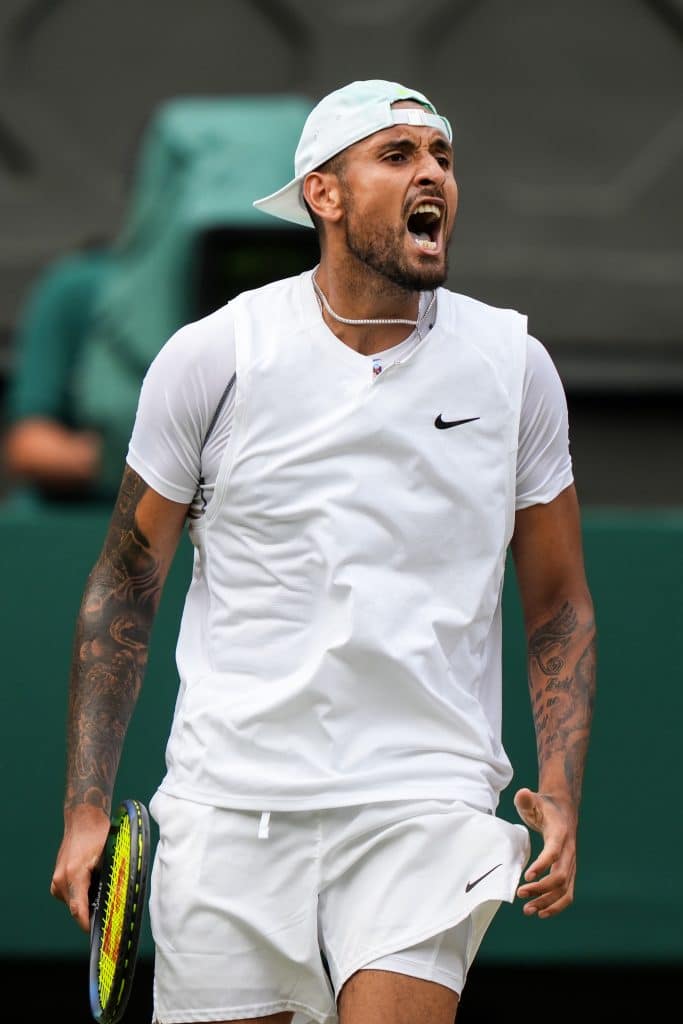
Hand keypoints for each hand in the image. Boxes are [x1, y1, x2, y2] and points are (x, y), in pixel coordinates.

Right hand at [50, 804, 110, 932]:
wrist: (82, 820)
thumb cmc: (99, 835)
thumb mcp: (110, 854)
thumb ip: (112, 875)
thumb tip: (121, 896)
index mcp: (74, 874)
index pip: (79, 908)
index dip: (87, 924)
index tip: (97, 934)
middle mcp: (61, 879)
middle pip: (77, 907)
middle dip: (91, 913)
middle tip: (109, 915)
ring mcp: (57, 880)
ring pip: (73, 902)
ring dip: (87, 902)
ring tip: (102, 890)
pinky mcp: (57, 880)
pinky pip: (70, 896)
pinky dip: (81, 895)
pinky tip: (92, 883)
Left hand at [513, 786, 576, 918]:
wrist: (563, 810)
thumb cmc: (544, 806)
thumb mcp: (534, 800)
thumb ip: (526, 799)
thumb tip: (522, 793)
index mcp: (560, 834)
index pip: (554, 852)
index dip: (542, 865)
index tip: (527, 876)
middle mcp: (569, 852)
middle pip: (560, 876)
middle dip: (541, 889)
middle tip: (520, 894)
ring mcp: (571, 864)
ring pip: (565, 889)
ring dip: (548, 902)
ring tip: (528, 910)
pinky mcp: (569, 872)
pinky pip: (567, 893)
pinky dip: (557, 905)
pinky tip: (541, 913)